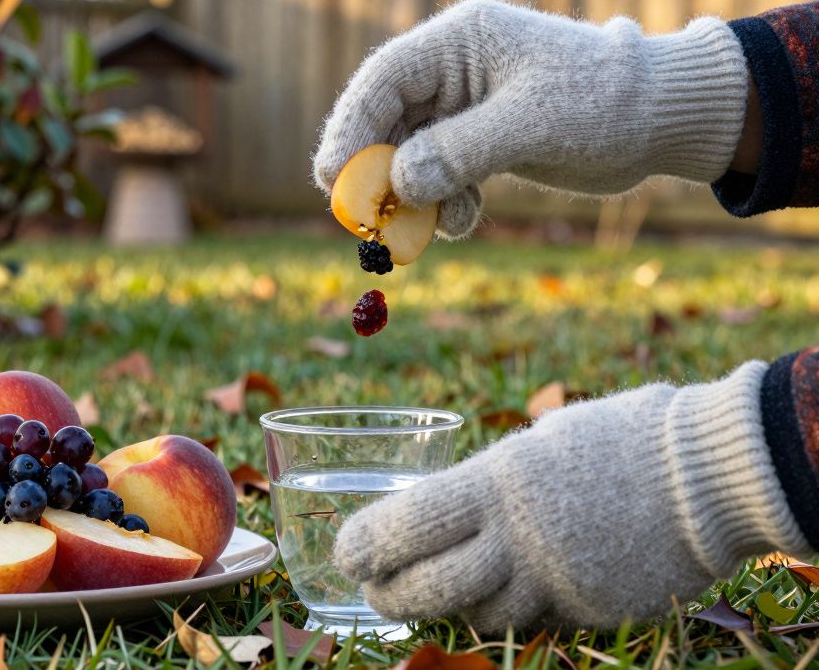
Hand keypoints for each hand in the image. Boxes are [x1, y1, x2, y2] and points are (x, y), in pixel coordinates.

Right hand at [313, 0, 748, 238]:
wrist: (663, 119)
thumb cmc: (604, 101)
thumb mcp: (530, 124)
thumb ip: (458, 152)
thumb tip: (397, 186)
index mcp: (460, 43)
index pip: (383, 80)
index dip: (350, 127)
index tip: (333, 178)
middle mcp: (453, 72)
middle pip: (385, 122)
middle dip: (376, 174)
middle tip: (366, 221)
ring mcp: (464, 109)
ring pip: (408, 157)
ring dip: (412, 198)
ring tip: (431, 227)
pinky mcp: (480, 143)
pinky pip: (437, 178)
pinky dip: (442, 205)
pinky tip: (464, 219)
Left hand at [332, 362, 809, 629]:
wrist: (713, 474)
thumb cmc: (625, 437)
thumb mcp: (546, 441)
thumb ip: (499, 476)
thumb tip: (462, 495)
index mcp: (499, 482)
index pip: (411, 522)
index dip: (369, 543)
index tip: (345, 552)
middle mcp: (519, 537)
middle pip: (433, 587)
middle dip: (393, 596)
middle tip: (374, 592)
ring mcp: (556, 580)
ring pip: (481, 615)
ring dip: (454, 607)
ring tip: (438, 593)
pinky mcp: (590, 608)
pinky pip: (534, 621)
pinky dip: (513, 612)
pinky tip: (509, 593)